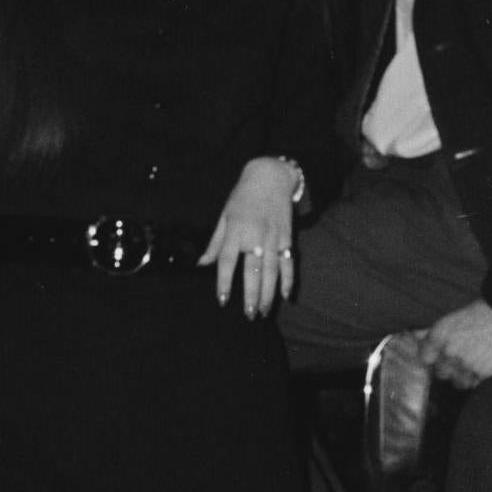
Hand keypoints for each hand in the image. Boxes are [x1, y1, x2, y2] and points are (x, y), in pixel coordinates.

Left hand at [202, 156, 298, 317]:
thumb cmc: (242, 197)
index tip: (223, 300)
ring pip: (272, 271)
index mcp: (235, 231)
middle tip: (249, 314)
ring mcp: (273, 238)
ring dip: (269, 294)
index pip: (227, 261)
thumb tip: (202, 264)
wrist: (270, 177)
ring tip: (263, 311)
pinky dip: (288, 279)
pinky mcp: (287, 238)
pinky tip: (285, 295)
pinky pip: (289, 263)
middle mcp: (255, 236)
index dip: (224, 282)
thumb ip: (215, 243)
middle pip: (253, 271)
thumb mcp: (224, 216)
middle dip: (251, 295)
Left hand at [416, 298, 491, 386]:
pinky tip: (486, 364)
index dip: (432, 359)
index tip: (439, 358)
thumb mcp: (453, 319)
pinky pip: (474, 383)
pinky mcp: (481, 374)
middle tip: (464, 357)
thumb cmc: (484, 314)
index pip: (424, 358)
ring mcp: (464, 364)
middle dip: (450, 367)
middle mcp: (448, 351)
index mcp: (439, 335)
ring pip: (457, 382)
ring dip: (464, 375)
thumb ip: (432, 332)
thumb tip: (413, 336)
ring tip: (477, 361)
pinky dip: (478, 378)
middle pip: (440, 373)